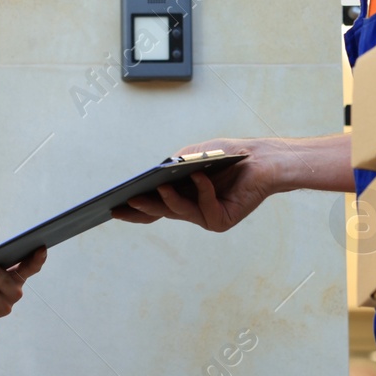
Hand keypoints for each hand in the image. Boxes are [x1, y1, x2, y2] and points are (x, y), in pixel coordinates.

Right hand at [114, 138, 284, 232]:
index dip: (133, 211)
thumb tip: (158, 172)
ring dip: (169, 201)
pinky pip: (206, 207)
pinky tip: (200, 176)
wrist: (262, 159)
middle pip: (162, 212)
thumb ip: (173, 164)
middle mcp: (192, 210)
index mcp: (182, 196)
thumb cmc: (227, 156)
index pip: (153, 208)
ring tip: (158, 190)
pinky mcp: (222, 220)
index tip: (113, 207)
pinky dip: (203, 190)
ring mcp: (206, 216)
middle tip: (126, 203)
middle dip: (143, 208)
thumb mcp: (193, 155)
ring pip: (180, 212)